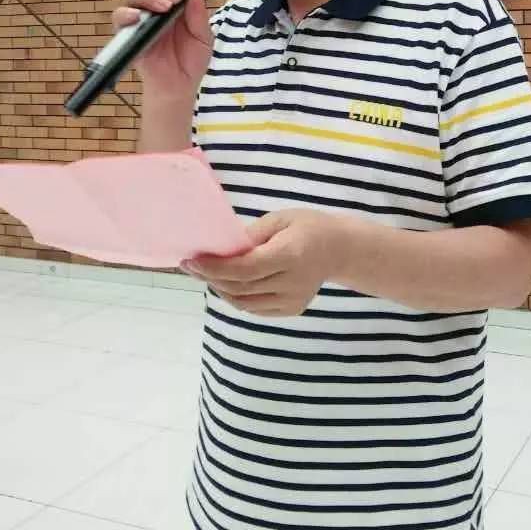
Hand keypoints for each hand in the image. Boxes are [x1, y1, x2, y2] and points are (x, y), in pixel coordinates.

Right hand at [111, 0, 212, 96]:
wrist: (179, 85)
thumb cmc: (190, 60)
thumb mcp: (203, 37)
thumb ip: (198, 15)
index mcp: (171, 3)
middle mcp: (152, 8)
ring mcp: (139, 20)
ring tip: (163, 8)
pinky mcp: (127, 35)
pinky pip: (118, 18)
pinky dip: (125, 13)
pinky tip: (138, 17)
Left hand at [181, 209, 353, 316]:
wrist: (339, 249)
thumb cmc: (307, 227)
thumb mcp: (279, 219)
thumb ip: (250, 236)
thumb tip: (220, 249)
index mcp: (290, 255)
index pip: (245, 269)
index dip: (215, 267)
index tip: (192, 260)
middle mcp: (292, 283)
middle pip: (241, 288)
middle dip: (211, 278)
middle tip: (190, 266)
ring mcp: (293, 300)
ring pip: (244, 303)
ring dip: (220, 289)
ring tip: (205, 274)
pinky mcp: (292, 310)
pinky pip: (255, 308)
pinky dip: (237, 297)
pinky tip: (227, 283)